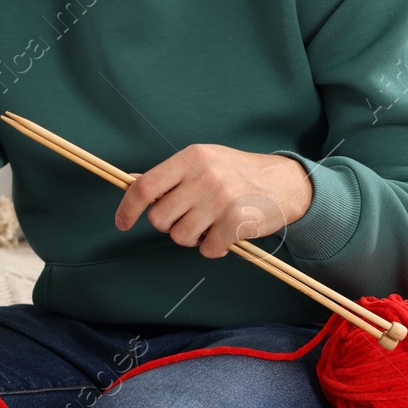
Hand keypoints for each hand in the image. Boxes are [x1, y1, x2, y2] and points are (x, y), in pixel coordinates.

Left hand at [113, 144, 312, 258]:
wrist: (285, 182)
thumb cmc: (238, 172)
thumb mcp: (204, 160)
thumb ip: (170, 174)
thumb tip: (131, 182)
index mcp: (191, 157)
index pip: (145, 187)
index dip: (128, 208)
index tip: (122, 223)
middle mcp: (203, 176)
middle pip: (160, 218)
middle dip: (169, 225)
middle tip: (188, 218)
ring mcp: (220, 200)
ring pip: (181, 237)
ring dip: (192, 238)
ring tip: (209, 224)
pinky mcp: (236, 222)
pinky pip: (207, 249)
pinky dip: (213, 248)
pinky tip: (224, 235)